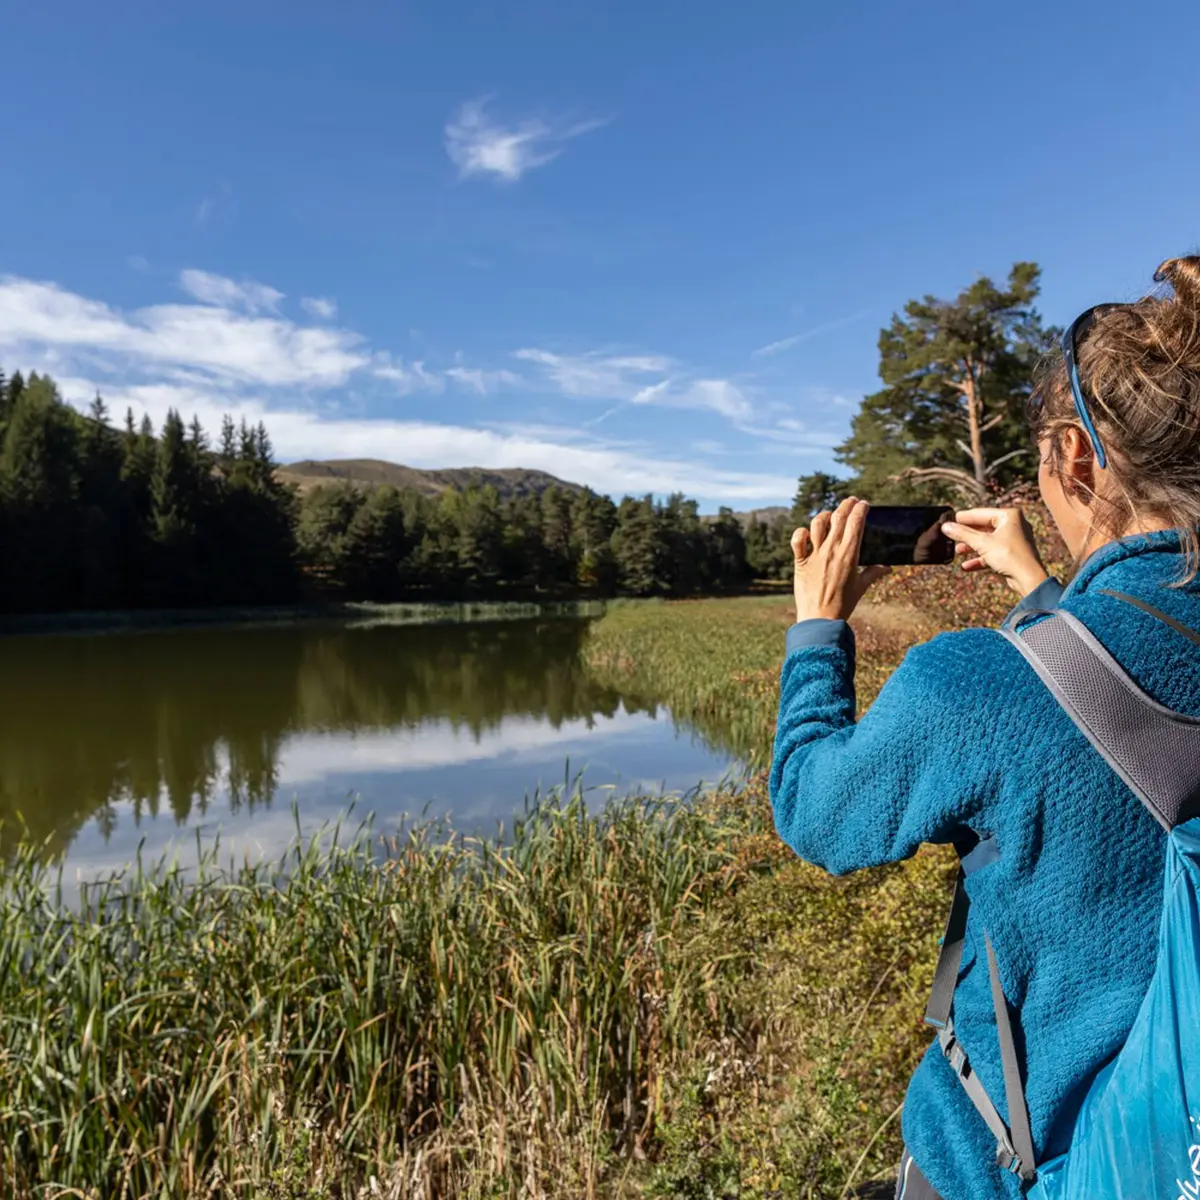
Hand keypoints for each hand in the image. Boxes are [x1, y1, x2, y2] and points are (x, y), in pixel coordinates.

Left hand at [792, 497, 890, 622]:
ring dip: (825, 515)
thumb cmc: (843, 604)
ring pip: (817, 524)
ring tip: (830, 515)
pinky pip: (797, 540)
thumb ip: (873, 573)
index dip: (860, 509)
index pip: (856, 522)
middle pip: (839, 517)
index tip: (863, 504)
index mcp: (849, 554)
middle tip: (851, 501)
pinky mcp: (800, 562)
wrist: (820, 620)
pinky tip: (806, 534)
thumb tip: (888, 568)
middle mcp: (831, 550)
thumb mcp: (861, 587)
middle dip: (846, 505)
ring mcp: (814, 555)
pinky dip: (800, 533)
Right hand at [940, 507, 1049, 596]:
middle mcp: (1013, 525)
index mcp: (1009, 516)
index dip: (963, 518)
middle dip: (967, 535)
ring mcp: (1013, 540)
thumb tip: (945, 526)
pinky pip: (992, 553)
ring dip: (972, 547)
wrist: (1029, 579)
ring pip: (987, 541)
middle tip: (950, 536)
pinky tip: (966, 566)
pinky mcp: (1012, 553)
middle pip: (983, 527)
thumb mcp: (982, 543)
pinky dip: (980, 558)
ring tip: (957, 551)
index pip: (980, 514)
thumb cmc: (1009, 556)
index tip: (948, 520)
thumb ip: (962, 534)